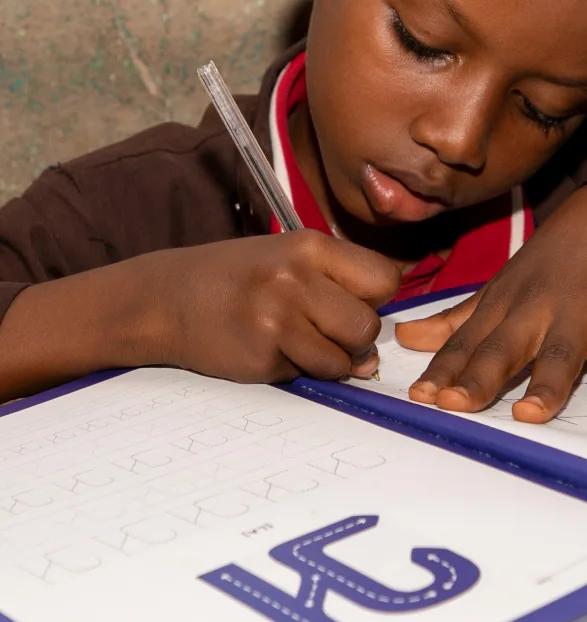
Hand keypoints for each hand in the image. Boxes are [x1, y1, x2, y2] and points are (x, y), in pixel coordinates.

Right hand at [154, 231, 399, 383]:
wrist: (167, 298)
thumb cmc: (237, 278)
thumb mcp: (289, 258)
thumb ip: (337, 292)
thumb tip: (372, 356)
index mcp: (310, 246)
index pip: (384, 279)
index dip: (375, 298)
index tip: (353, 301)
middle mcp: (297, 279)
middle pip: (368, 326)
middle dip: (356, 338)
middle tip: (324, 330)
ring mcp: (278, 320)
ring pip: (343, 360)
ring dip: (328, 360)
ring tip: (294, 340)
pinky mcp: (262, 356)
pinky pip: (307, 376)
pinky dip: (295, 370)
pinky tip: (268, 348)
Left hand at [396, 183, 586, 422]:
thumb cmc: (549, 261)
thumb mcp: (498, 287)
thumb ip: (455, 320)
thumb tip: (403, 339)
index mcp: (503, 305)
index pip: (466, 342)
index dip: (443, 370)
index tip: (419, 397)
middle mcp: (537, 309)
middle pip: (504, 348)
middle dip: (479, 377)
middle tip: (454, 405)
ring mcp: (582, 312)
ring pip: (562, 352)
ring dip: (547, 383)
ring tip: (530, 414)